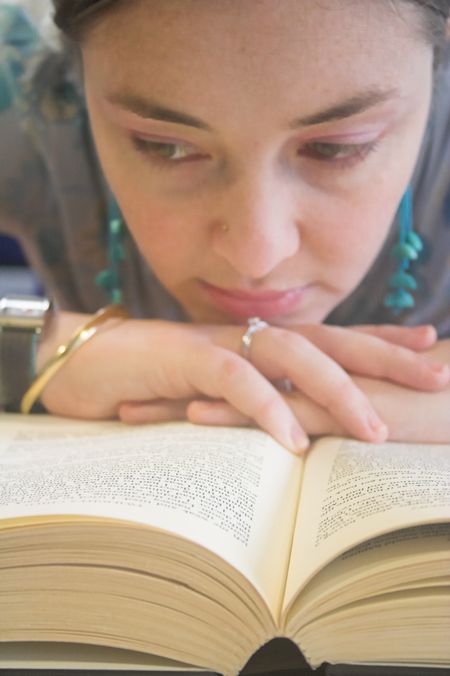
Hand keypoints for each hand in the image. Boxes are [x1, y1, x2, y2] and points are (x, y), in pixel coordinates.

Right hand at [41, 315, 445, 451]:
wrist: (82, 361)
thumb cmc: (148, 379)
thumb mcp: (209, 390)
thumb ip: (250, 393)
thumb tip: (292, 419)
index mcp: (256, 342)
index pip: (329, 337)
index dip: (378, 339)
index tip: (425, 345)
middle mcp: (246, 337)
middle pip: (327, 341)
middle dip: (384, 356)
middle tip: (436, 375)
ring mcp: (217, 344)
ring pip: (290, 357)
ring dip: (335, 392)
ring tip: (374, 430)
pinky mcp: (184, 360)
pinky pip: (235, 381)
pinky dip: (266, 408)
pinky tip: (294, 441)